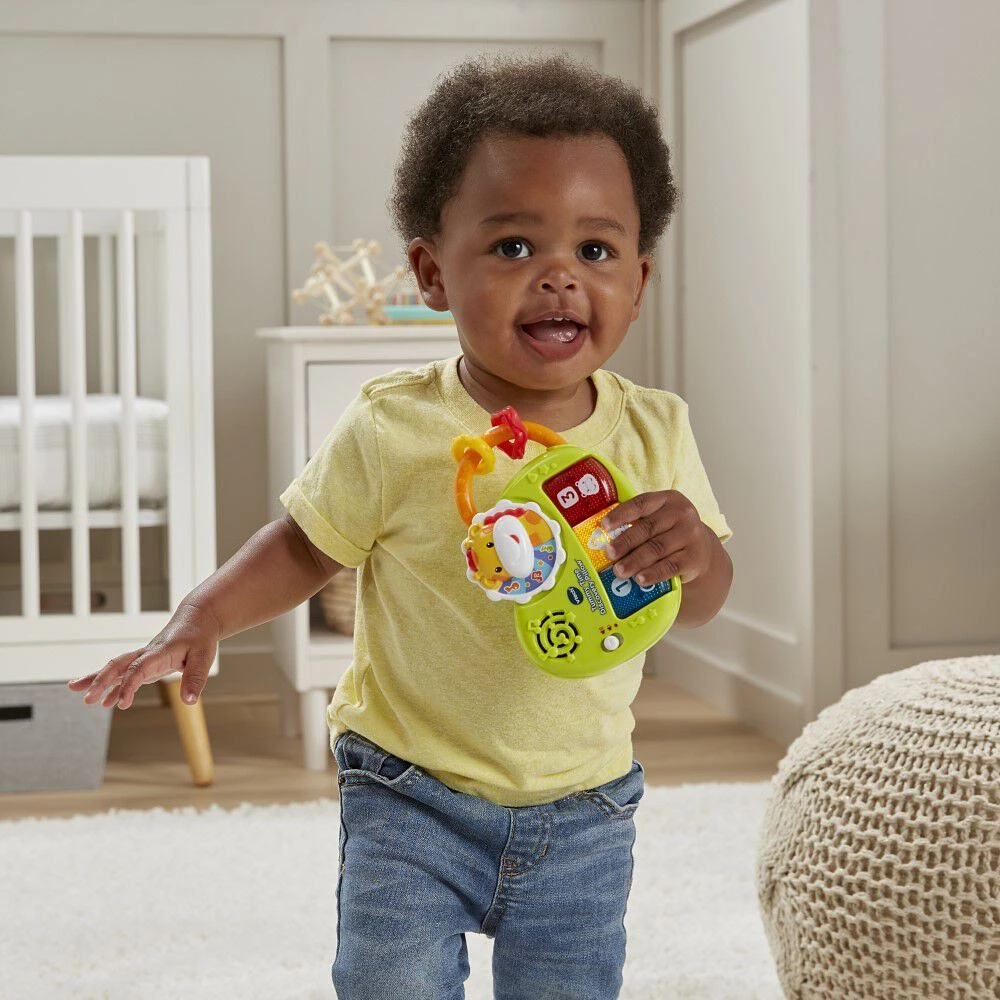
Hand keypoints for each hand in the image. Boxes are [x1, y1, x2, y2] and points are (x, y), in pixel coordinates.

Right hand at [67, 602, 220, 709]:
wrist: (196, 620)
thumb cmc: (200, 637)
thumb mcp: (204, 657)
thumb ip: (195, 678)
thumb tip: (189, 701)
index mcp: (160, 651)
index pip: (140, 668)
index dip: (129, 685)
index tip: (121, 703)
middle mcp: (146, 653)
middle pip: (119, 665)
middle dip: (101, 681)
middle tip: (87, 698)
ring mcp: (143, 657)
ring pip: (116, 668)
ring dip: (97, 679)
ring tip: (76, 692)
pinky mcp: (145, 663)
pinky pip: (124, 674)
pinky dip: (111, 685)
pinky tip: (103, 701)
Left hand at [601, 490, 713, 585]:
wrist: (702, 551)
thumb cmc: (669, 533)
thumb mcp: (659, 520)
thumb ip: (637, 523)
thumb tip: (602, 538)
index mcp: (668, 499)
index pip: (641, 503)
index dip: (621, 514)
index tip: (604, 525)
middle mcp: (682, 514)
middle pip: (648, 528)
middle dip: (626, 542)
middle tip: (609, 553)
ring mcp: (690, 535)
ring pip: (658, 548)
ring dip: (636, 561)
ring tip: (619, 571)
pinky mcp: (695, 557)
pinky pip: (670, 566)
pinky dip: (653, 573)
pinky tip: (640, 579)